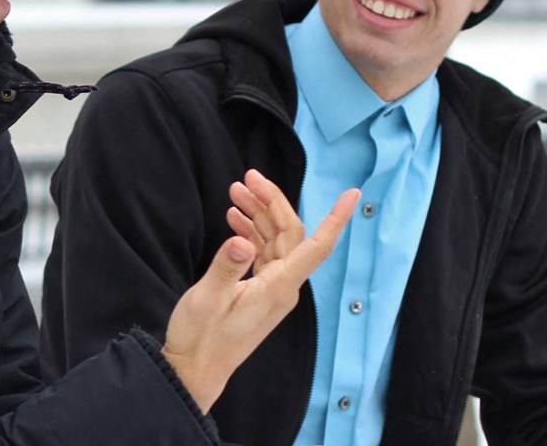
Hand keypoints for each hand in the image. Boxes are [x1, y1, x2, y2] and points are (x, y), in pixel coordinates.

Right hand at [161, 169, 359, 412]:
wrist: (194, 370)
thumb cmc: (200, 337)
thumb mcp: (207, 298)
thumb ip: (226, 266)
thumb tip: (242, 238)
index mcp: (279, 287)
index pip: (317, 246)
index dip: (336, 219)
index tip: (352, 194)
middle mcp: (283, 286)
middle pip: (289, 233)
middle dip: (271, 201)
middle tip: (247, 177)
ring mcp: (272, 289)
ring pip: (275, 240)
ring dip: (258, 213)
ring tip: (235, 191)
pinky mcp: (259, 291)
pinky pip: (264, 252)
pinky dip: (251, 231)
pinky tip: (234, 218)